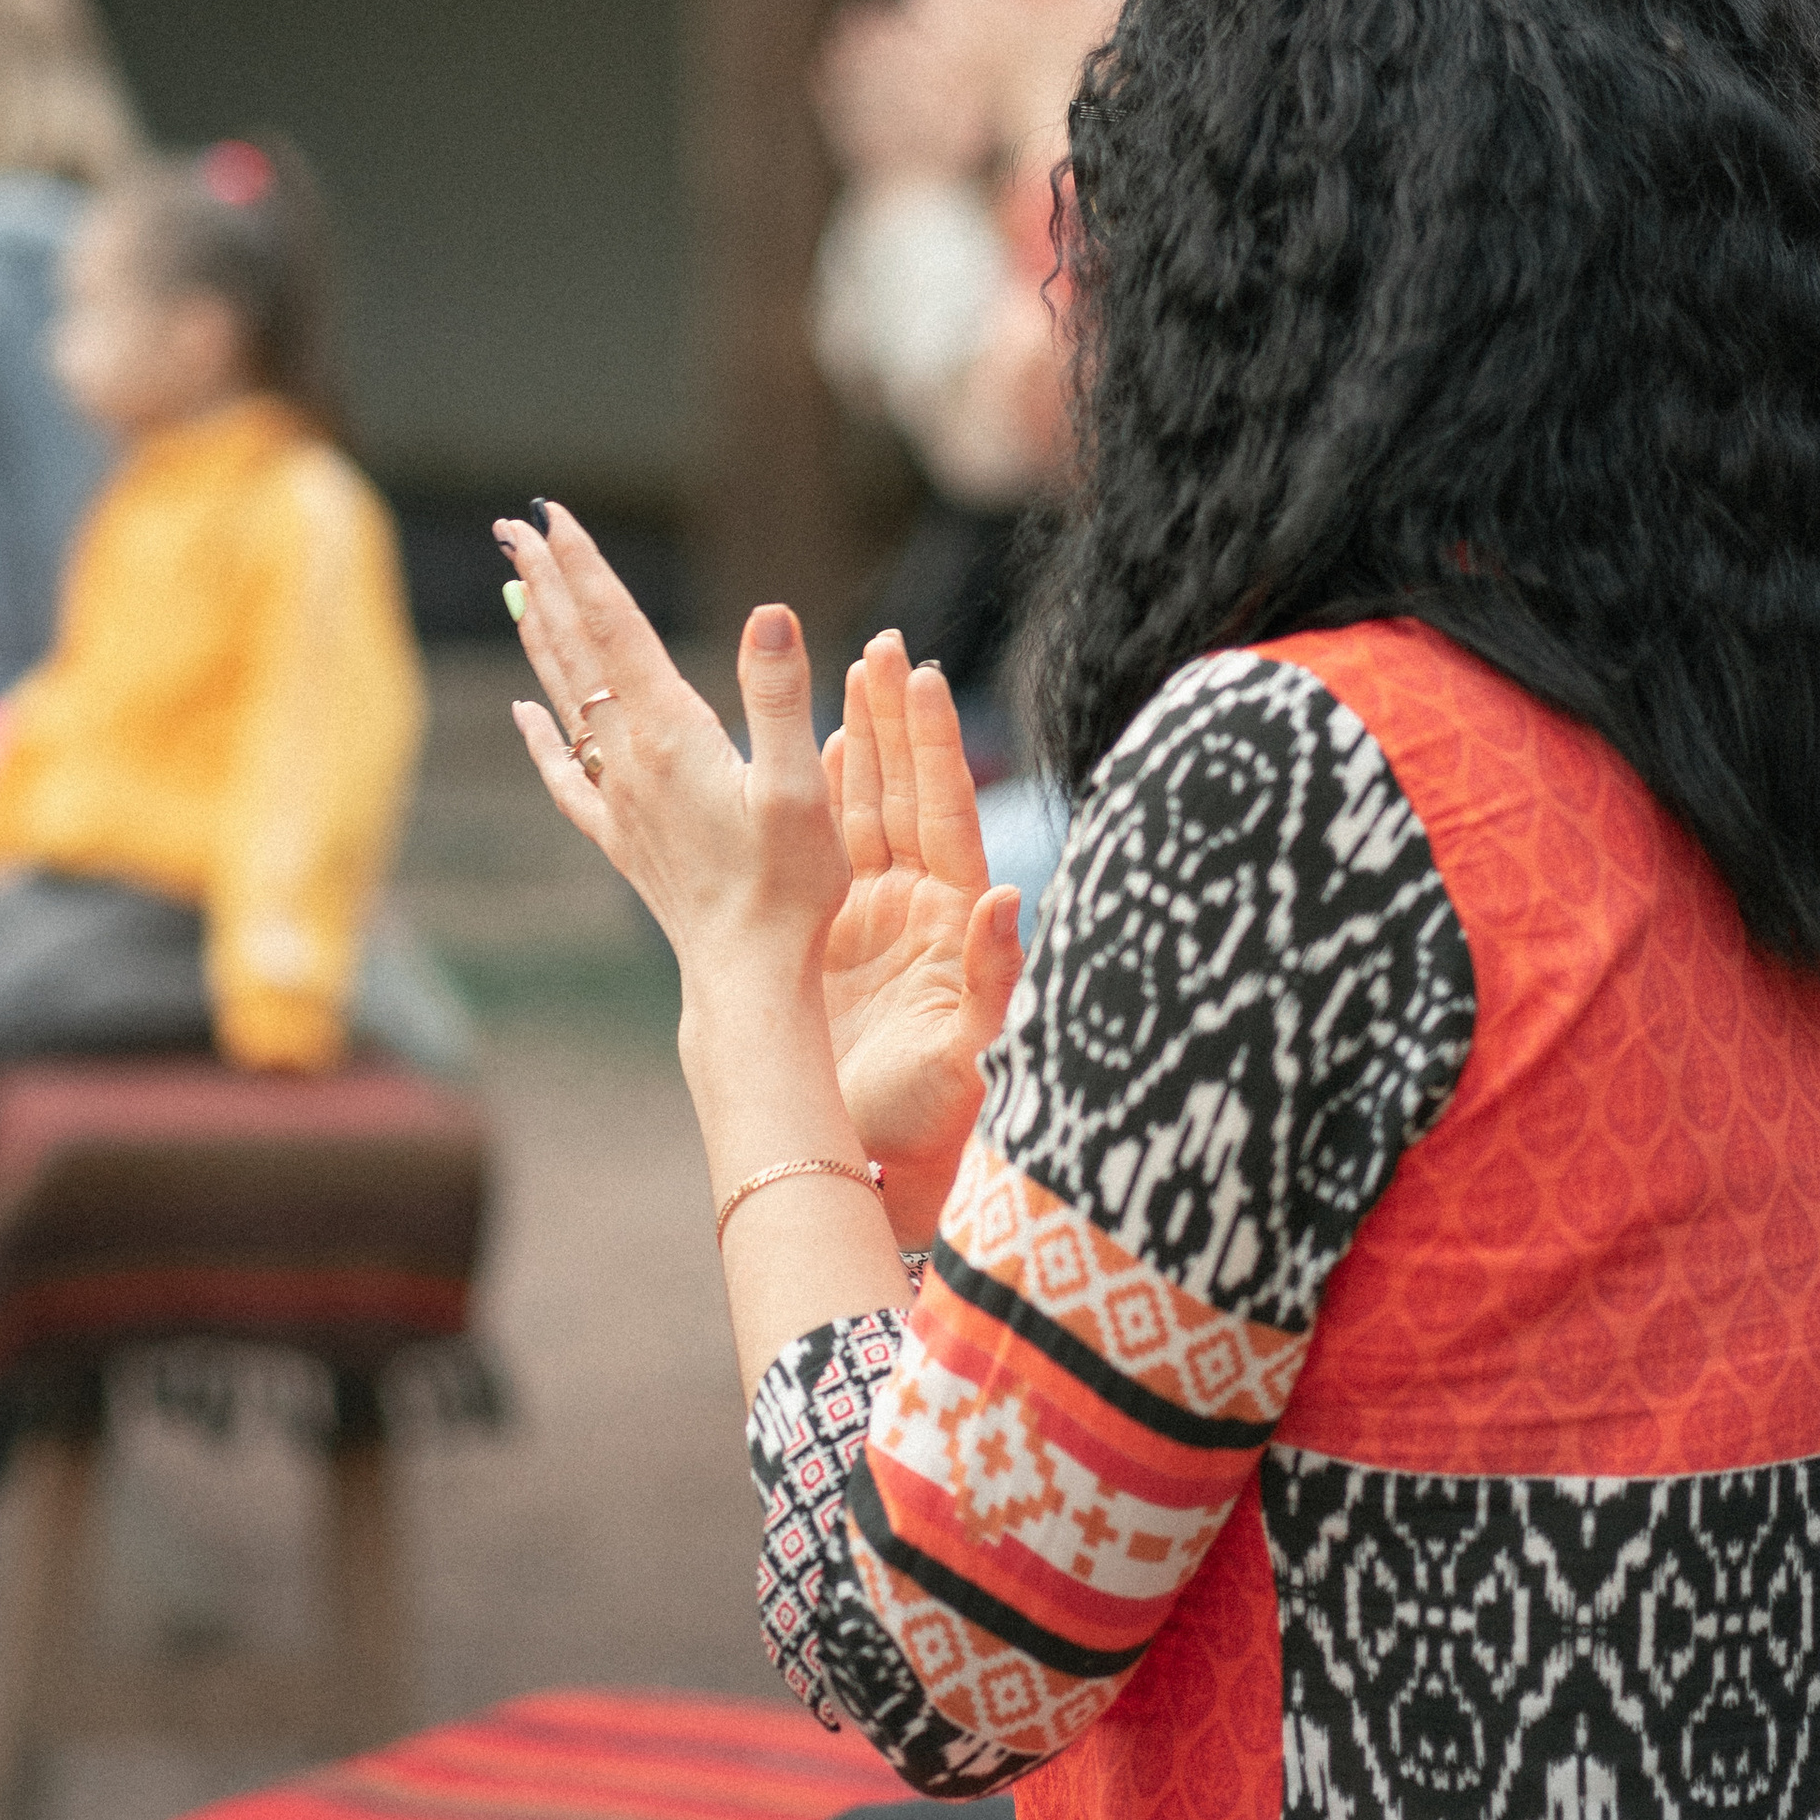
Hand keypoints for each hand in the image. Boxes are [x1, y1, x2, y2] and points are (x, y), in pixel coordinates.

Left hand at [499, 502, 849, 988]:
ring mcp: (617, 799)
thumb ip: (779, 695)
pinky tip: (523, 714)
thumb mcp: (801, 786)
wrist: (748, 975)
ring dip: (540, 637)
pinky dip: (539, 736)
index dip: (584, 566)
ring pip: (564, 699)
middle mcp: (629, 758)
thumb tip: (769, 611)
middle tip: (512, 526)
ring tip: (513, 588)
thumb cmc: (789, 887)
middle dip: (544, 583)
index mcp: (670, 733)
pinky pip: (564, 774)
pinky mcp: (620, 838)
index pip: (616, 627)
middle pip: (577, 651)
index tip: (552, 513)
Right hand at [821, 634, 1023, 1230]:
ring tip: (845, 673)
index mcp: (954, 922)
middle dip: (891, 719)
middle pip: (901, 792)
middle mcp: (916, 909)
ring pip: (861, 812)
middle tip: (880, 645)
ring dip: (856, 744)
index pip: (943, 811)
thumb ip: (995, 978)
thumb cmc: (940, 1124)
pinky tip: (811, 750)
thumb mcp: (974, 1054)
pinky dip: (817, 800)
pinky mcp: (828, 942)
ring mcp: (871, 920)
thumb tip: (1009, 895)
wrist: (883, 1174)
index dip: (930, 744)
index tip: (919, 675)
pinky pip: (823, 855)